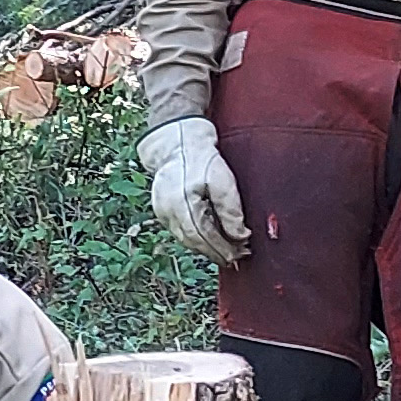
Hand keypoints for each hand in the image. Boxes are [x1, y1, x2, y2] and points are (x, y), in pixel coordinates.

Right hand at [139, 117, 249, 264]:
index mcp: (183, 203)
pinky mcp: (161, 211)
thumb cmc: (202, 159)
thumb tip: (240, 236)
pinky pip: (179, 231)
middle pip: (193, 242)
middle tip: (236, 257)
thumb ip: (231, 211)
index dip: (222, 249)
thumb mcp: (224, 181)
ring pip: (185, 239)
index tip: (240, 255)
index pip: (203, 237)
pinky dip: (195, 238)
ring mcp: (161, 212)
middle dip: (216, 252)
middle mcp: (168, 211)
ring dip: (206, 247)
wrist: (178, 144)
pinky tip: (210, 237)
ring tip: (226, 249)